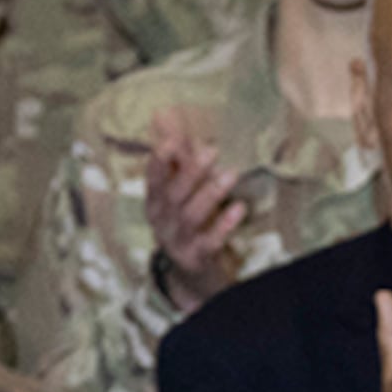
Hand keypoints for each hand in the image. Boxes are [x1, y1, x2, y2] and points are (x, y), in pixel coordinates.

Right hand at [142, 112, 248, 309]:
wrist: (193, 276)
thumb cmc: (188, 224)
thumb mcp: (179, 191)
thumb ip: (176, 156)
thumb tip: (163, 114)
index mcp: (156, 202)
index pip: (152, 178)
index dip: (160, 160)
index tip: (173, 140)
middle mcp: (162, 221)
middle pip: (173, 194)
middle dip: (190, 171)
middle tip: (212, 150)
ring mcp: (178, 241)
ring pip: (191, 215)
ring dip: (210, 193)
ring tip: (230, 174)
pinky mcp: (197, 258)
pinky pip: (209, 241)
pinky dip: (224, 225)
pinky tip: (239, 209)